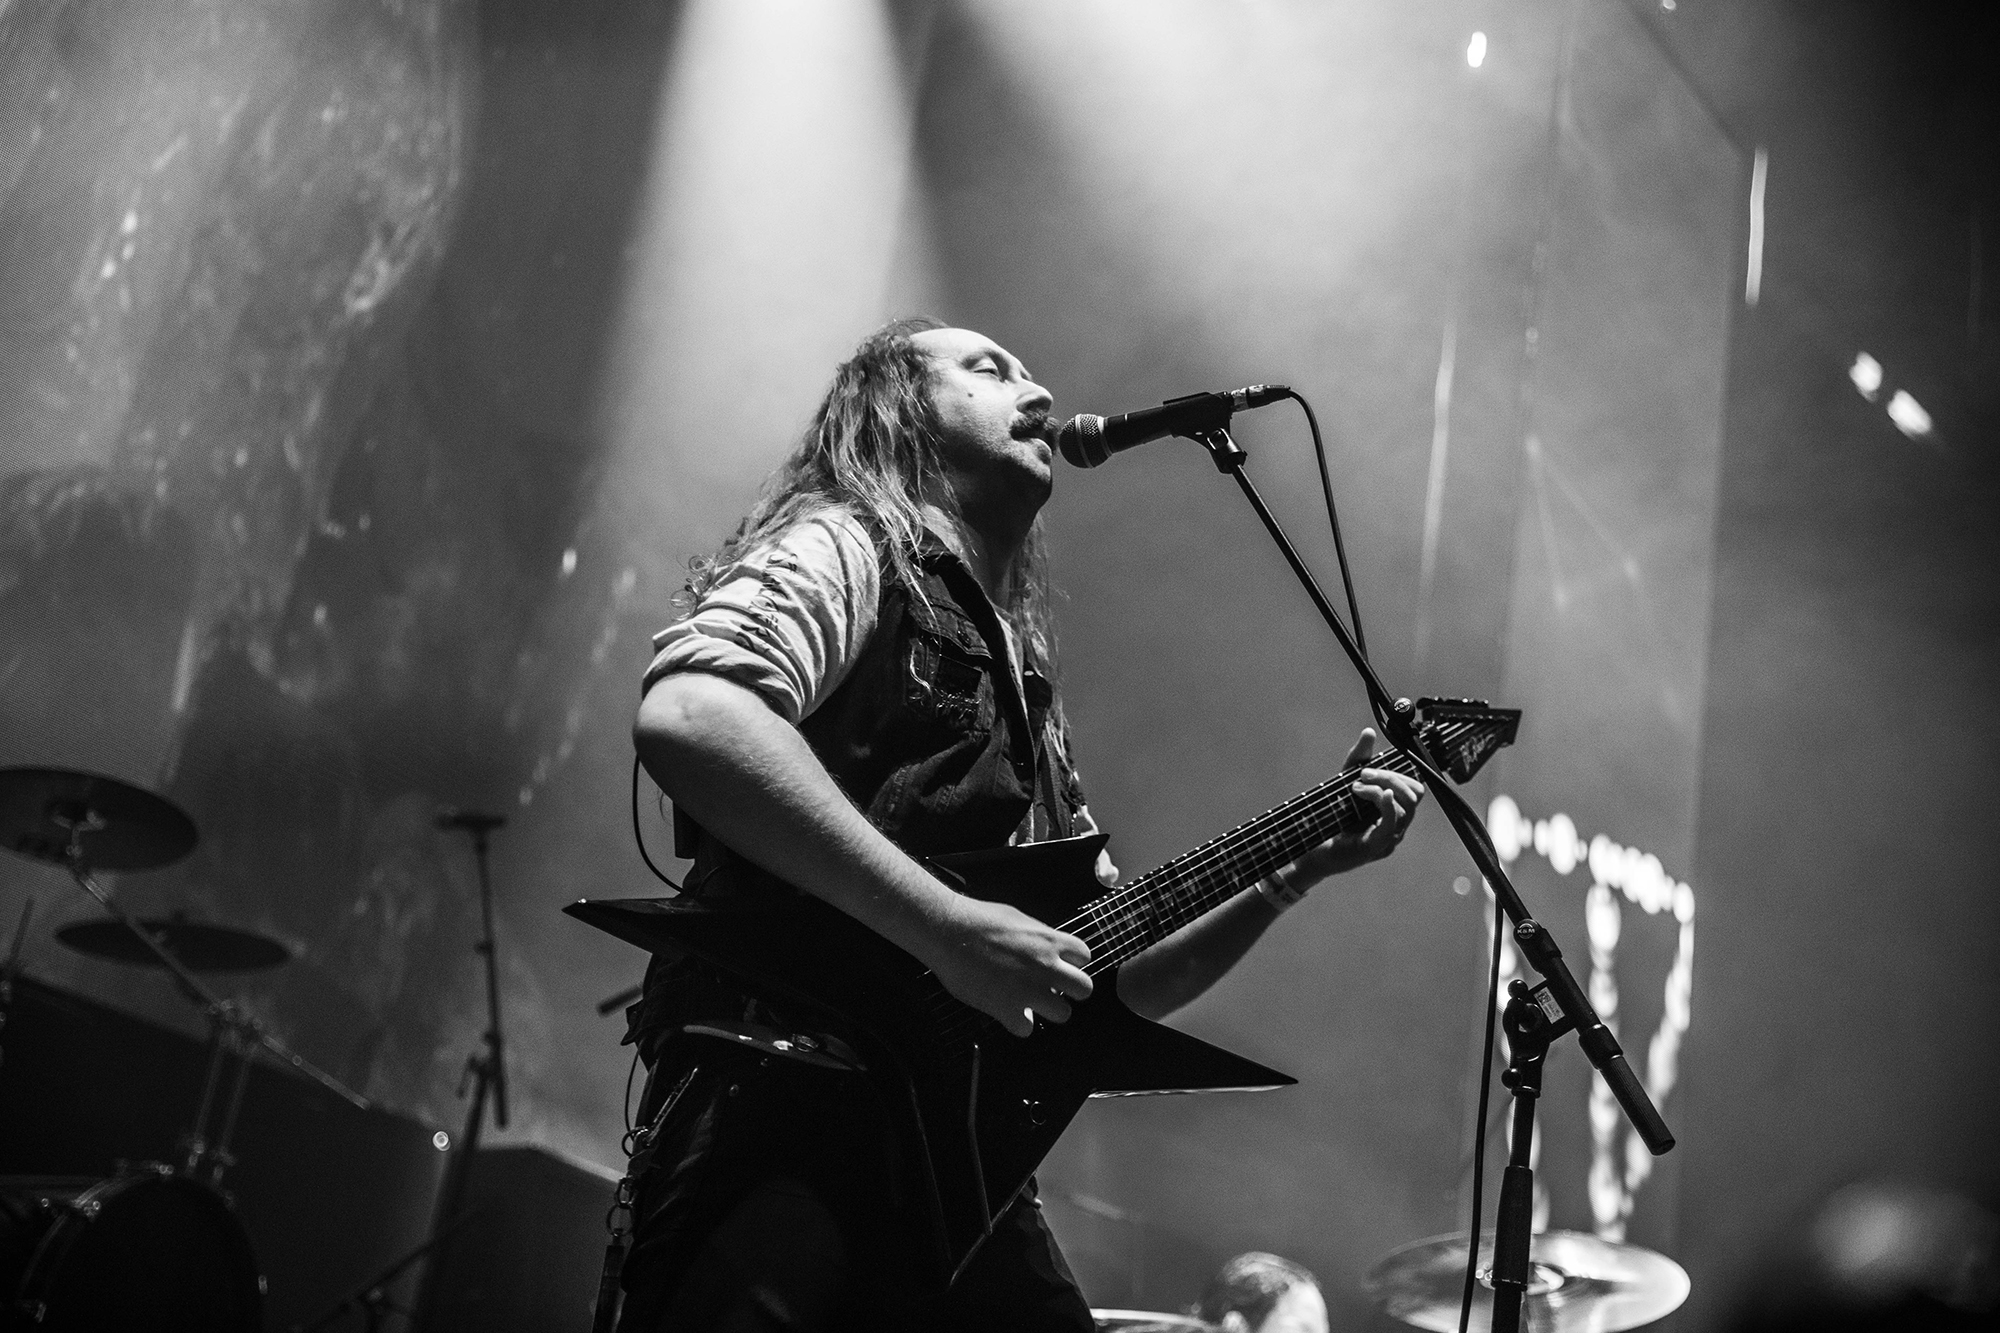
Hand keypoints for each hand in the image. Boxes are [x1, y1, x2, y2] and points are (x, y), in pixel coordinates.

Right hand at [924, 895, 1093, 1038]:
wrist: (948, 931)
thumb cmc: (977, 920)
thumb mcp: (1019, 919)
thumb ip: (1040, 937)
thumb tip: (1048, 948)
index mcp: (1049, 941)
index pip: (1084, 956)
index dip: (1072, 961)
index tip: (1062, 964)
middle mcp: (1045, 967)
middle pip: (1084, 989)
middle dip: (1071, 990)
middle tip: (1054, 988)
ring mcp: (1028, 990)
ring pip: (1063, 1014)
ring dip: (1048, 1009)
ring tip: (1031, 1001)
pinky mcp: (1006, 1008)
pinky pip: (1027, 1029)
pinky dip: (1017, 1023)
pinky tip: (1007, 1011)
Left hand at [1290, 728, 1424, 883]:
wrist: (1311, 846)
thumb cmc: (1332, 818)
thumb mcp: (1345, 782)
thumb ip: (1359, 758)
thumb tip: (1369, 732)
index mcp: (1395, 811)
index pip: (1416, 789)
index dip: (1399, 774)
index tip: (1369, 769)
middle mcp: (1397, 825)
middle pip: (1414, 795)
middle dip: (1391, 777)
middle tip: (1363, 774)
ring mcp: (1390, 838)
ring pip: (1405, 807)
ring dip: (1381, 788)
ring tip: (1355, 787)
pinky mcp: (1376, 847)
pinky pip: (1393, 824)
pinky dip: (1388, 805)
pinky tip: (1378, 793)